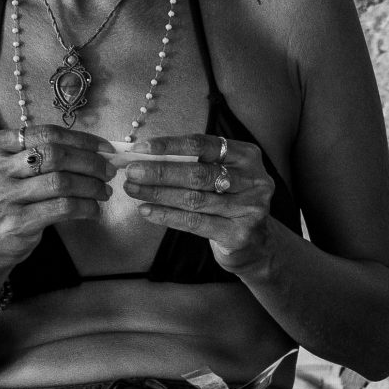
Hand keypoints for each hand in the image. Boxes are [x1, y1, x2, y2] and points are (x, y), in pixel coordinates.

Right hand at [0, 125, 113, 297]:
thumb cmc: (6, 201)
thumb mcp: (11, 170)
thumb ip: (42, 155)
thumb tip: (96, 151)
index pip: (46, 133)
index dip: (81, 139)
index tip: (105, 148)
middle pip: (55, 155)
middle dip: (90, 162)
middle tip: (108, 171)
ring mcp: (4, 196)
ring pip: (61, 182)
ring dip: (91, 186)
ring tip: (104, 192)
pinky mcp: (16, 222)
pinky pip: (62, 208)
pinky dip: (85, 208)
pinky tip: (93, 210)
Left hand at [119, 133, 281, 274]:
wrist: (256, 244)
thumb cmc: (229, 203)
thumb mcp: (220, 177)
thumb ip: (192, 165)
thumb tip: (146, 157)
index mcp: (246, 156)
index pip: (204, 145)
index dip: (170, 145)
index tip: (142, 148)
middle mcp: (253, 180)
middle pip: (199, 173)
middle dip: (160, 172)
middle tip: (132, 171)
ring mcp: (249, 208)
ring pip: (194, 199)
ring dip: (158, 194)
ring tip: (133, 190)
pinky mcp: (239, 234)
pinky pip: (195, 222)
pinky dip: (167, 216)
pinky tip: (147, 211)